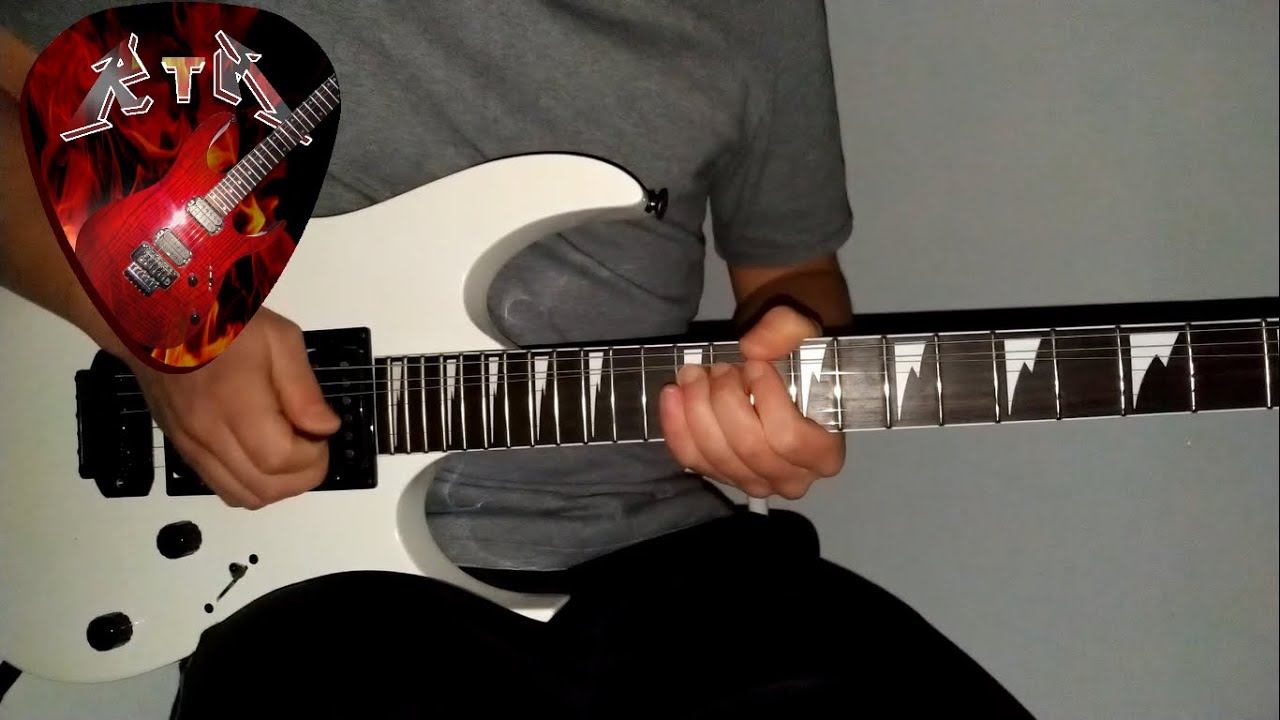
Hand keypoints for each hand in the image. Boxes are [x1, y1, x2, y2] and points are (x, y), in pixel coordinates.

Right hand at [128, 307, 340, 508]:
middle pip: (264, 489)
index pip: (280, 459)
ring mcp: (191, 447)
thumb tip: (325, 429)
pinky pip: (222, 488)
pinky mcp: (183, 450)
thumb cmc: (223, 325)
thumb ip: (304, 389)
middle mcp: (208, 434)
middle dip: (302, 476)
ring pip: (243, 497)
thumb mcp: (280, 339)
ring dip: (278, 486)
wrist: (158, 323)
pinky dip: (252, 484)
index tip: (321, 433)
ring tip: (290, 453)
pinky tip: (263, 456)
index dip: (313, 456)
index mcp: (235, 403)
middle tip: (312, 444)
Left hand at [659, 305, 844, 499]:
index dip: (768, 400)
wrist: (771, 366)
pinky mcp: (720, 475)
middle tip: (720, 367)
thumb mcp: (801, 331)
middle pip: (749, 448)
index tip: (755, 366)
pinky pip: (692, 458)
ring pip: (717, 455)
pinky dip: (676, 425)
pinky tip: (672, 394)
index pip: (791, 439)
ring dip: (697, 409)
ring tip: (694, 374)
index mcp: (825, 453)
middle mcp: (792, 478)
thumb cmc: (794, 354)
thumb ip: (786, 330)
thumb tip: (753, 346)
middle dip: (725, 401)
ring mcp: (753, 482)